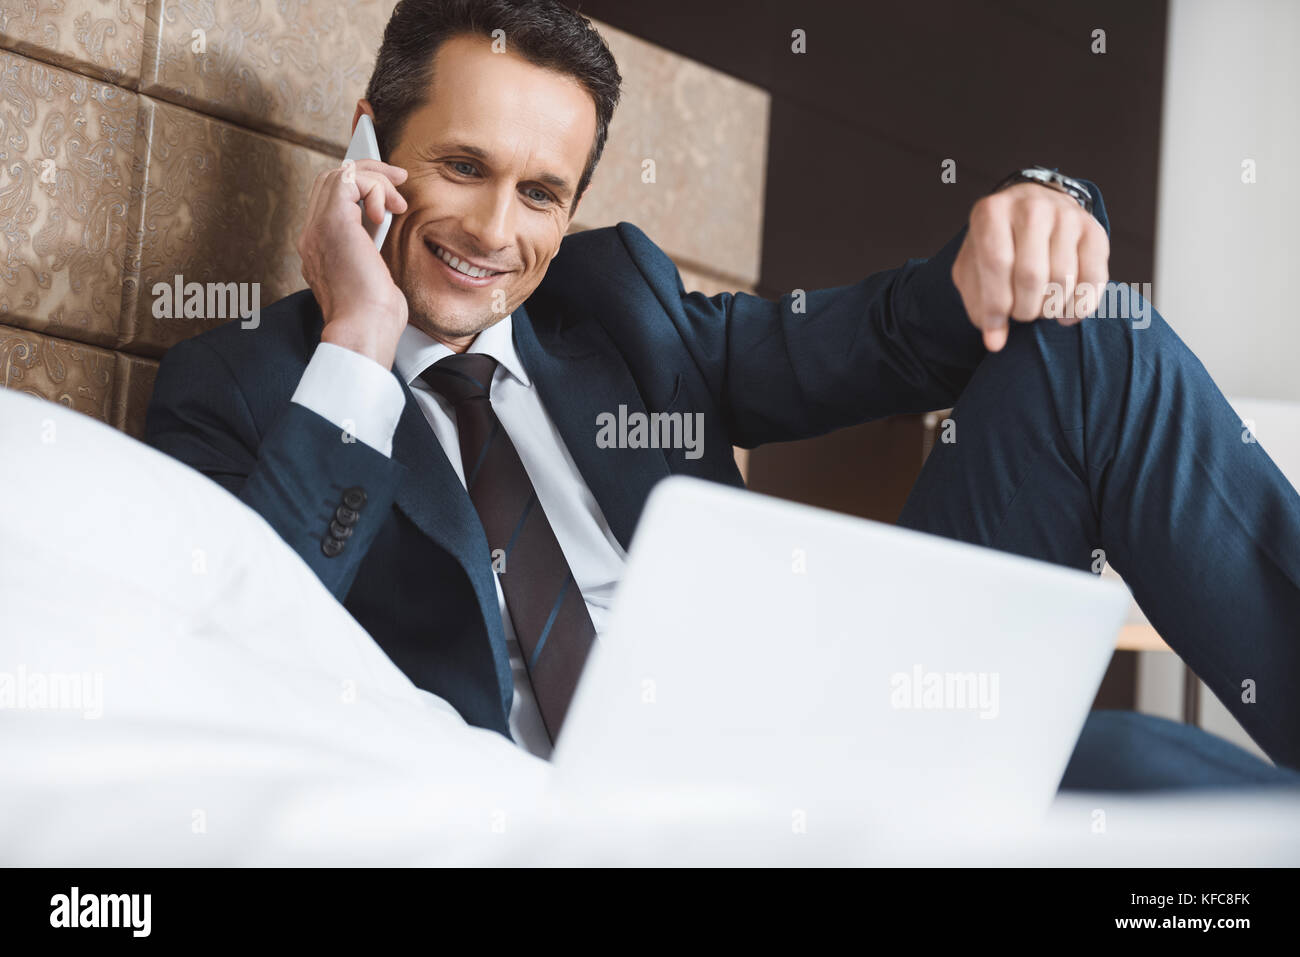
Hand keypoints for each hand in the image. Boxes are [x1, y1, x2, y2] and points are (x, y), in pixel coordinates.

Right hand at [297, 158, 409, 367]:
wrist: (364, 330)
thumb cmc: (374, 317)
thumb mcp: (372, 278)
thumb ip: (368, 253)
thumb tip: (379, 237)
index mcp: (319, 248)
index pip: (330, 200)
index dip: (359, 188)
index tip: (389, 196)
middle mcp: (312, 235)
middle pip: (330, 180)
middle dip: (368, 173)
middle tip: (398, 181)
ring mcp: (317, 229)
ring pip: (338, 175)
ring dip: (375, 179)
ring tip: (398, 202)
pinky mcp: (333, 223)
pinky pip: (349, 181)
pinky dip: (374, 187)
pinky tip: (387, 211)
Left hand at [951, 182, 1109, 351]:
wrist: (1032, 209)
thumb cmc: (998, 246)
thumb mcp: (974, 267)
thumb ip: (978, 303)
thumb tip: (995, 343)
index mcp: (992, 213)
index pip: (997, 264)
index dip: (995, 305)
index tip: (993, 331)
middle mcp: (1031, 207)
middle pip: (1031, 275)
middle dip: (1024, 309)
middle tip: (1020, 315)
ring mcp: (1066, 216)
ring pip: (1063, 279)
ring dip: (1050, 309)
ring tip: (1039, 310)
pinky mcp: (1094, 230)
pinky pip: (1094, 279)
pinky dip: (1079, 306)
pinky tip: (1065, 313)